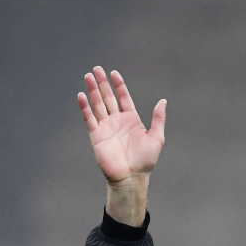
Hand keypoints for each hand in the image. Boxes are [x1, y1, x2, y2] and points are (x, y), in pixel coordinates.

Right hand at [78, 67, 165, 223]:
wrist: (131, 177)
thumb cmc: (146, 160)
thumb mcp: (157, 137)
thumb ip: (158, 118)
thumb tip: (163, 101)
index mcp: (132, 119)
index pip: (124, 97)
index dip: (119, 85)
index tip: (114, 73)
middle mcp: (118, 121)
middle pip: (108, 97)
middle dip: (103, 83)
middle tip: (97, 68)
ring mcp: (106, 127)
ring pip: (98, 104)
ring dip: (93, 90)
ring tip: (88, 76)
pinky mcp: (97, 135)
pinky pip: (89, 118)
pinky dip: (85, 107)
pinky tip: (82, 95)